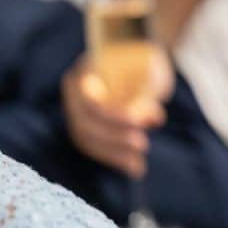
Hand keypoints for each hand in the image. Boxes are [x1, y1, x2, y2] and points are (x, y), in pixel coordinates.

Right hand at [61, 52, 170, 177]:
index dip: (113, 117)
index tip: (139, 123)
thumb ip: (150, 91)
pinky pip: (94, 147)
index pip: (90, 101)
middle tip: (143, 145)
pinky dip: (114, 158)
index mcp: (84, 71)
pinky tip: (136, 168)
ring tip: (140, 163)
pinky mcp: (86, 126)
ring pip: (86, 140)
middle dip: (114, 139)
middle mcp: (74, 92)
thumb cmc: (147, 62)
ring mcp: (76, 110)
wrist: (138, 59)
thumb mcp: (152, 70)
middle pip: (84, 125)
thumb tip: (153, 119)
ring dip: (114, 154)